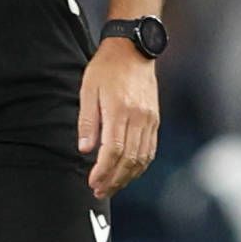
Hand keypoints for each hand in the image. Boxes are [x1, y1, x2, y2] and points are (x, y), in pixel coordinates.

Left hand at [77, 40, 160, 203]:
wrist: (133, 49)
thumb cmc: (106, 68)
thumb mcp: (88, 90)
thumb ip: (87, 121)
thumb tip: (85, 150)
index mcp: (120, 109)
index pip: (113, 150)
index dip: (103, 171)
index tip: (92, 182)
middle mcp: (139, 117)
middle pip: (129, 159)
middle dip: (115, 180)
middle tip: (100, 191)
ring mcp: (150, 119)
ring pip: (142, 158)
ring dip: (128, 177)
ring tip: (112, 187)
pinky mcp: (155, 119)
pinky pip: (150, 149)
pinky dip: (140, 165)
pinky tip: (129, 173)